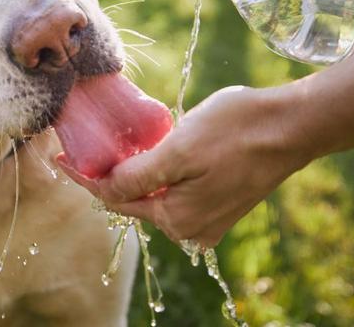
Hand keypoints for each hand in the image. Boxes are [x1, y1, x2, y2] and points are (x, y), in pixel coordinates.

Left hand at [57, 86, 310, 246]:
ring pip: (157, 195)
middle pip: (135, 200)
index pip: (114, 198)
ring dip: (135, 174)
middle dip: (109, 175)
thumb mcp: (179, 148)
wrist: (292, 125)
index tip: (60, 158)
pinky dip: (161, 175)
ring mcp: (209, 219)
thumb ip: (138, 175)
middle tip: (85, 148)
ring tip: (116, 148)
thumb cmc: (236, 130)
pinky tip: (154, 152)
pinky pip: (179, 192)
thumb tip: (106, 188)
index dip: (85, 177)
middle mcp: (190, 228)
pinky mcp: (222, 203)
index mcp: (176, 219)